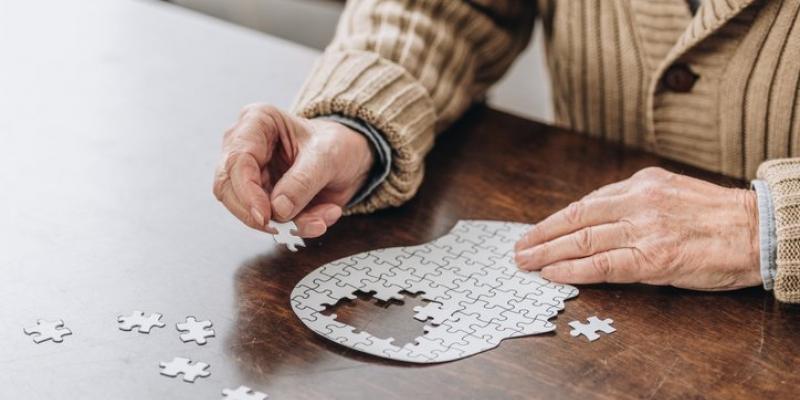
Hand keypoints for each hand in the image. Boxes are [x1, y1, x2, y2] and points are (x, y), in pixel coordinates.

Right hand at [213, 104, 373, 236]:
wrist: (350, 158)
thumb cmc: (336, 144)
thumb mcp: (328, 156)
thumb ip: (303, 181)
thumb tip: (278, 209)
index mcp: (256, 122)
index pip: (236, 160)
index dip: (246, 192)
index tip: (265, 215)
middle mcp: (246, 147)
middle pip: (228, 188)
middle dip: (256, 213)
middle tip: (282, 227)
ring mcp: (251, 175)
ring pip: (246, 210)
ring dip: (285, 223)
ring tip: (320, 219)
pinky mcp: (261, 198)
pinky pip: (269, 221)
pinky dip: (296, 226)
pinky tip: (321, 218)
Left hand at [514, 167, 760, 290]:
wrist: (758, 230)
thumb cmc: (717, 216)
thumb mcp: (671, 192)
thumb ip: (635, 201)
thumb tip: (597, 218)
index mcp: (641, 183)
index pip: (585, 203)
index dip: (555, 220)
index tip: (536, 230)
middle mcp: (638, 202)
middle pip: (575, 219)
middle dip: (541, 235)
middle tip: (519, 248)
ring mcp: (644, 229)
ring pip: (582, 240)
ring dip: (548, 253)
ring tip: (526, 262)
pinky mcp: (654, 258)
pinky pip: (603, 264)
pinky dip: (573, 269)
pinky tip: (553, 274)